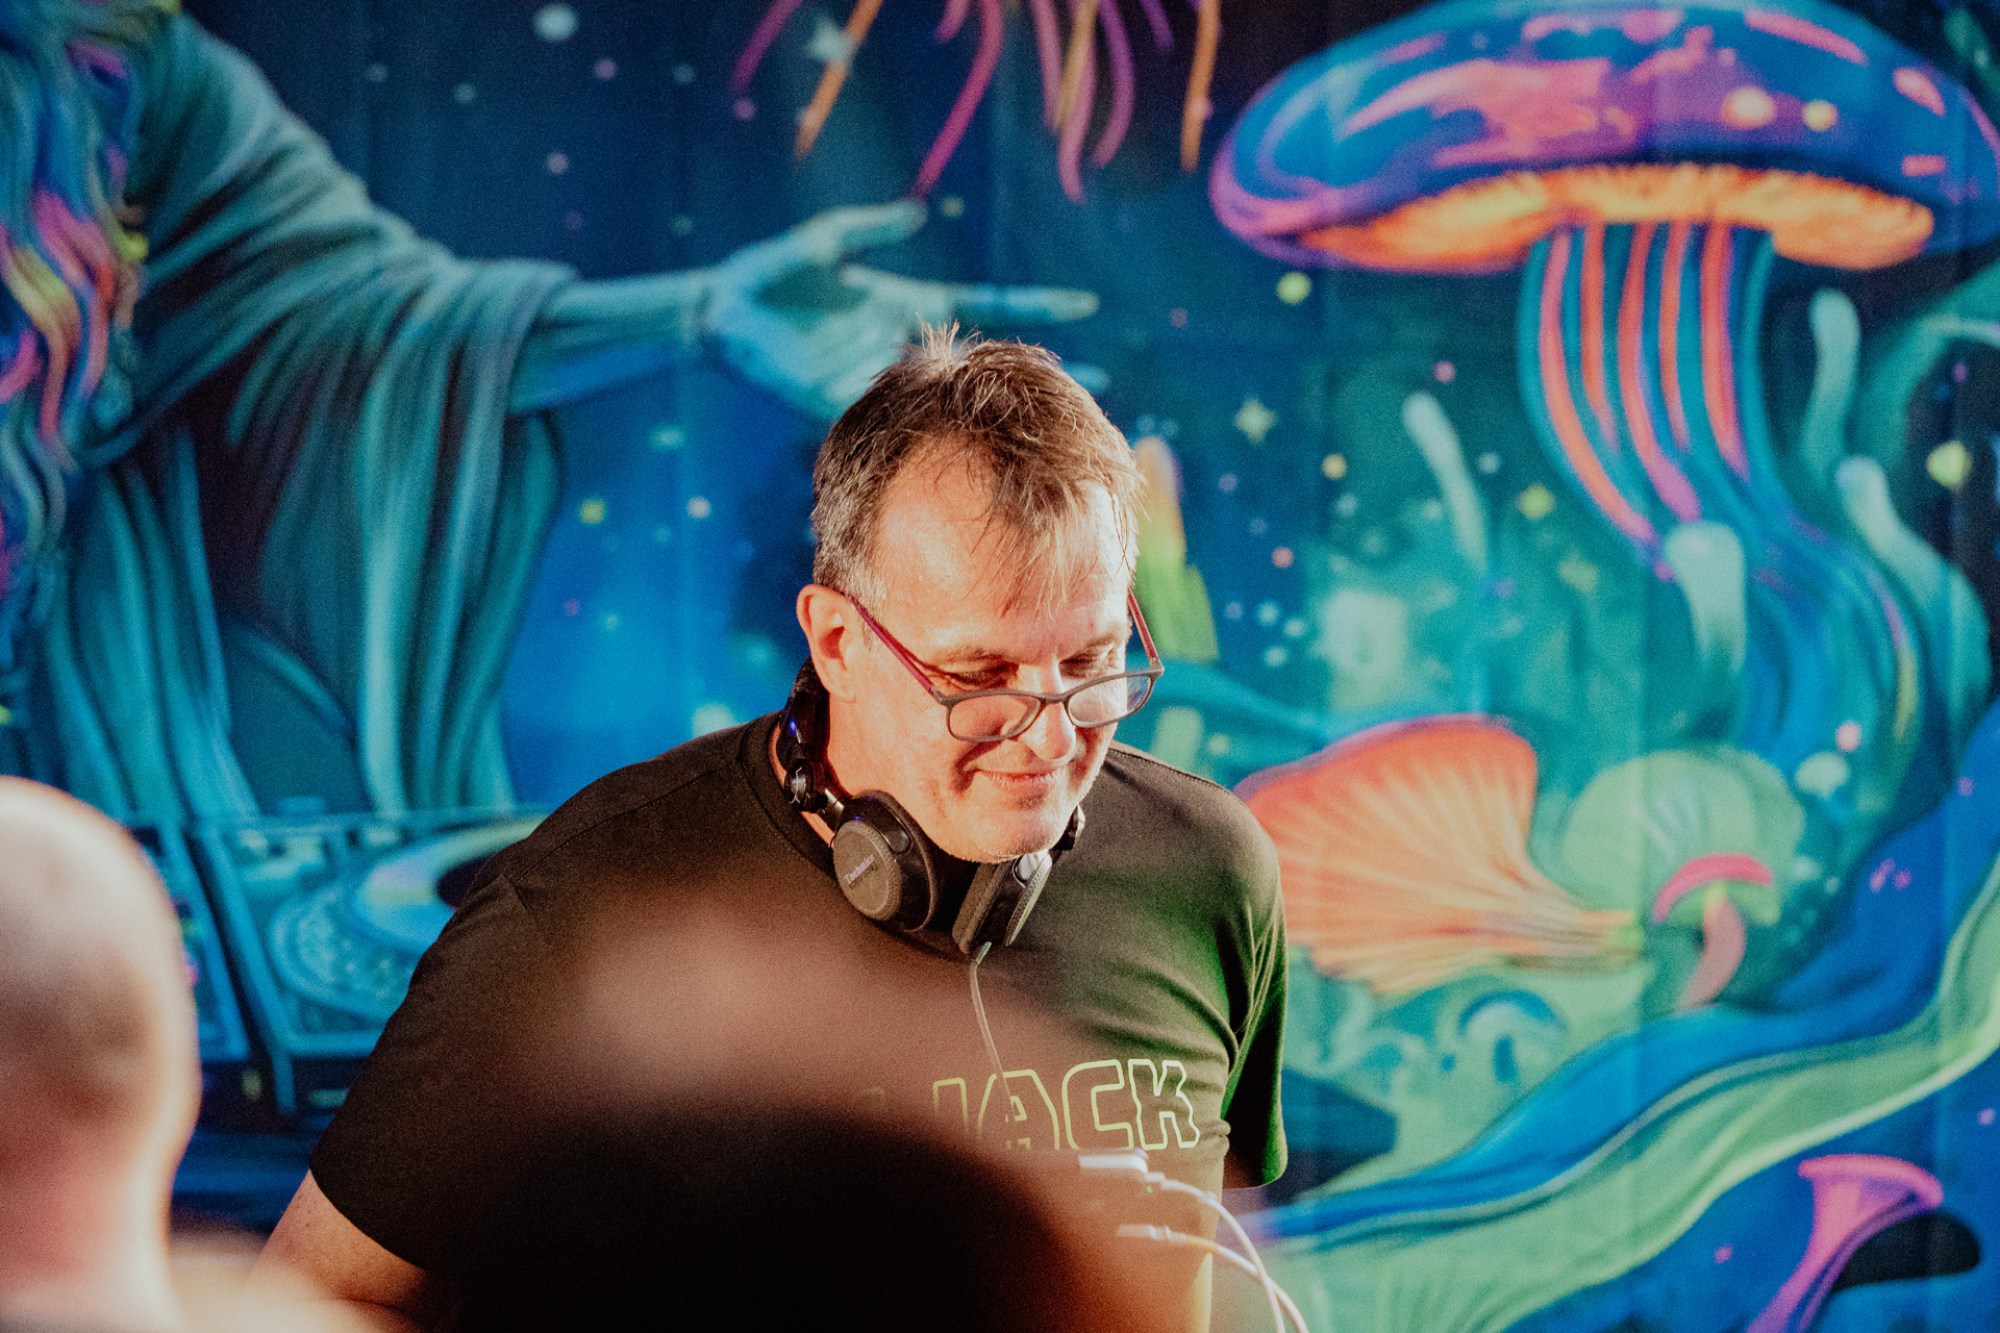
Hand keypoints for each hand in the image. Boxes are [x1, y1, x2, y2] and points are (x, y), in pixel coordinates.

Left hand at [703, 201, 1099, 419]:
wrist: (718, 315)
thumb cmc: (770, 275)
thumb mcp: (824, 242)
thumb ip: (870, 229)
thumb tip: (919, 214)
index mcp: (906, 304)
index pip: (984, 302)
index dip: (1035, 303)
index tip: (1086, 304)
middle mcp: (900, 345)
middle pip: (981, 359)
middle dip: (1035, 371)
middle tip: (1097, 385)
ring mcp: (875, 377)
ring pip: (946, 399)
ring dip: (992, 412)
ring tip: (1046, 423)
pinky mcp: (838, 402)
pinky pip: (888, 418)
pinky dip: (924, 430)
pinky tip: (968, 444)